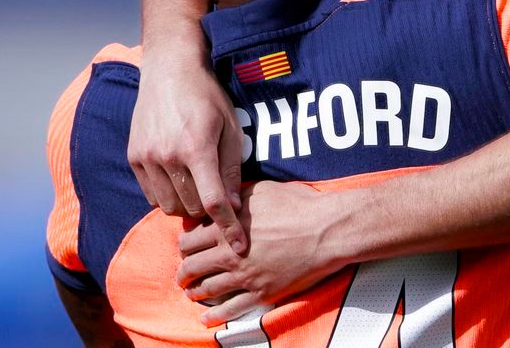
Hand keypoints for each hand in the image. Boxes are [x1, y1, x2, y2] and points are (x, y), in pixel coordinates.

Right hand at [127, 50, 245, 252]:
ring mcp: (147, 158)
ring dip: (186, 204)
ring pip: (168, 206)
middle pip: (191, 207)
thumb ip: (230, 169)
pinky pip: (151, 195)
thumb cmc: (207, 97)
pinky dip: (167, 196)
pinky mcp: (134, 157)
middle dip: (209, 210)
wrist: (169, 71)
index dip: (229, 228)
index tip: (239, 247)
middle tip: (219, 201)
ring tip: (198, 187)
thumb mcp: (230, 128)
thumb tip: (232, 207)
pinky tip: (179, 180)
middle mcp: (167, 156)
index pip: (214, 202)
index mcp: (196, 148)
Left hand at [177, 181, 346, 326]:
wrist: (327, 230)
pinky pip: (231, 309)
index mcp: (226, 228)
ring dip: (195, 292)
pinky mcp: (261, 293)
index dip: (184, 245)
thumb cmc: (299, 205)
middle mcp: (230, 254)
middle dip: (183, 271)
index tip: (186, 248)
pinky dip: (215, 316)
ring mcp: (245, 276)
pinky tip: (207, 319)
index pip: (189, 240)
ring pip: (207, 289)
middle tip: (183, 274)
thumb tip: (225, 199)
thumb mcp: (262, 190)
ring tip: (192, 293)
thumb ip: (237, 196)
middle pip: (192, 266)